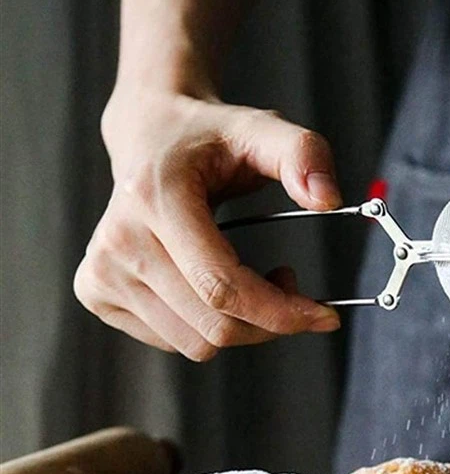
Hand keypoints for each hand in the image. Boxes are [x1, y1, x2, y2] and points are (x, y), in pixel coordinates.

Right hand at [74, 89, 342, 359]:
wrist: (149, 134)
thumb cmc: (211, 136)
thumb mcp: (263, 130)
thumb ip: (303, 155)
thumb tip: (329, 199)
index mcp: (154, 200)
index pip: (222, 287)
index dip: (281, 312)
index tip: (324, 315)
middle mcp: (118, 241)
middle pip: (214, 325)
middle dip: (271, 321)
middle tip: (292, 283)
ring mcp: (102, 271)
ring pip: (196, 343)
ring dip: (243, 324)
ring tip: (253, 276)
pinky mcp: (97, 292)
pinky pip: (175, 342)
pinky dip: (210, 325)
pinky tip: (216, 284)